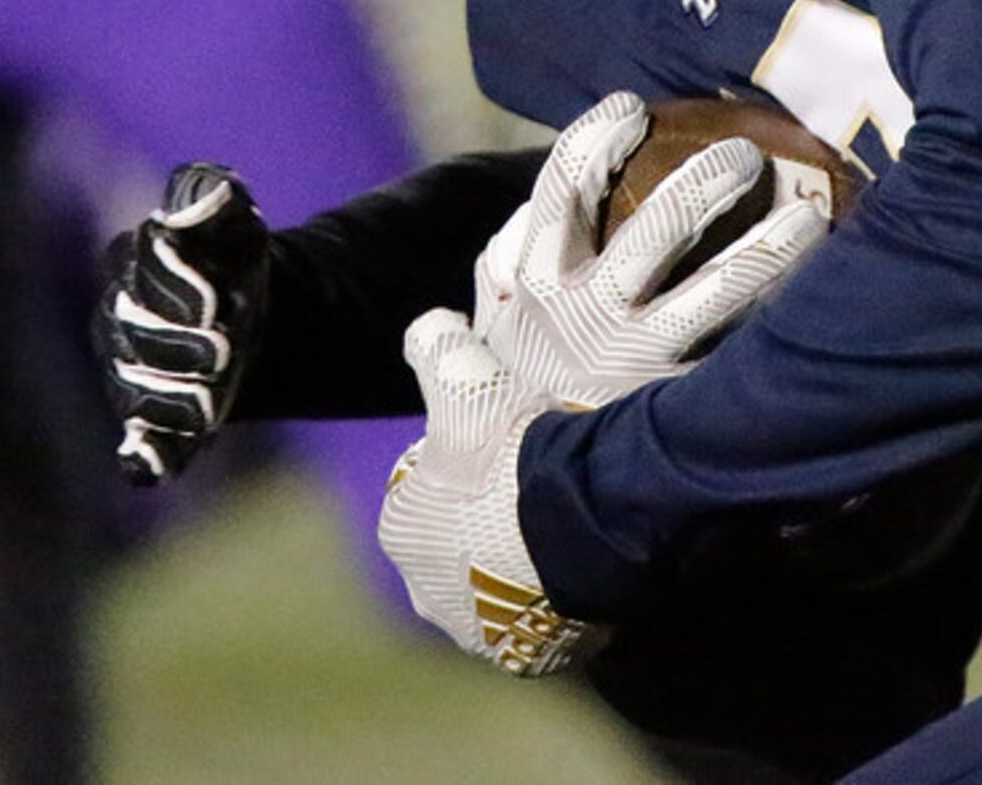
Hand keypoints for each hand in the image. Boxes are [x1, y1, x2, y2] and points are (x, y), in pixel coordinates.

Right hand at [95, 164, 269, 484]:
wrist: (248, 314)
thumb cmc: (232, 259)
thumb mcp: (235, 221)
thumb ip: (214, 195)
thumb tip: (208, 190)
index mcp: (132, 264)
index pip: (139, 269)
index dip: (178, 283)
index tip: (218, 296)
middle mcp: (118, 321)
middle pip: (133, 335)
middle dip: (178, 344)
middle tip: (224, 350)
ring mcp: (132, 375)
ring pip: (136, 392)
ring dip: (174, 398)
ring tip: (212, 399)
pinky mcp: (153, 422)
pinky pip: (140, 447)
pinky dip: (146, 457)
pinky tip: (151, 467)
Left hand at [379, 309, 600, 675]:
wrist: (581, 522)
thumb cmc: (514, 451)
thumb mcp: (472, 382)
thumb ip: (440, 349)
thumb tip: (429, 323)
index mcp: (401, 528)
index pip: (425, 488)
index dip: (466, 461)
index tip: (505, 443)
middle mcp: (424, 592)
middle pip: (458, 542)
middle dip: (488, 517)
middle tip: (536, 481)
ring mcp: (476, 631)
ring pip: (496, 584)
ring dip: (519, 560)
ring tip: (563, 520)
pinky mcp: (524, 658)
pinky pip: (536, 619)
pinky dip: (551, 595)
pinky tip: (576, 560)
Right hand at [471, 91, 831, 408]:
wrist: (496, 531)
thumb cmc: (483, 436)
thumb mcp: (457, 365)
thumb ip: (479, 312)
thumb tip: (466, 282)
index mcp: (530, 288)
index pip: (562, 192)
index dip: (594, 141)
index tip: (628, 106)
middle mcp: (588, 317)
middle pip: (654, 232)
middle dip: (703, 185)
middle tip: (745, 153)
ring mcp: (637, 363)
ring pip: (711, 294)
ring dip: (764, 251)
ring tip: (810, 218)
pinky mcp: (673, 408)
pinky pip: (734, 358)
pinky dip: (774, 328)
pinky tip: (816, 309)